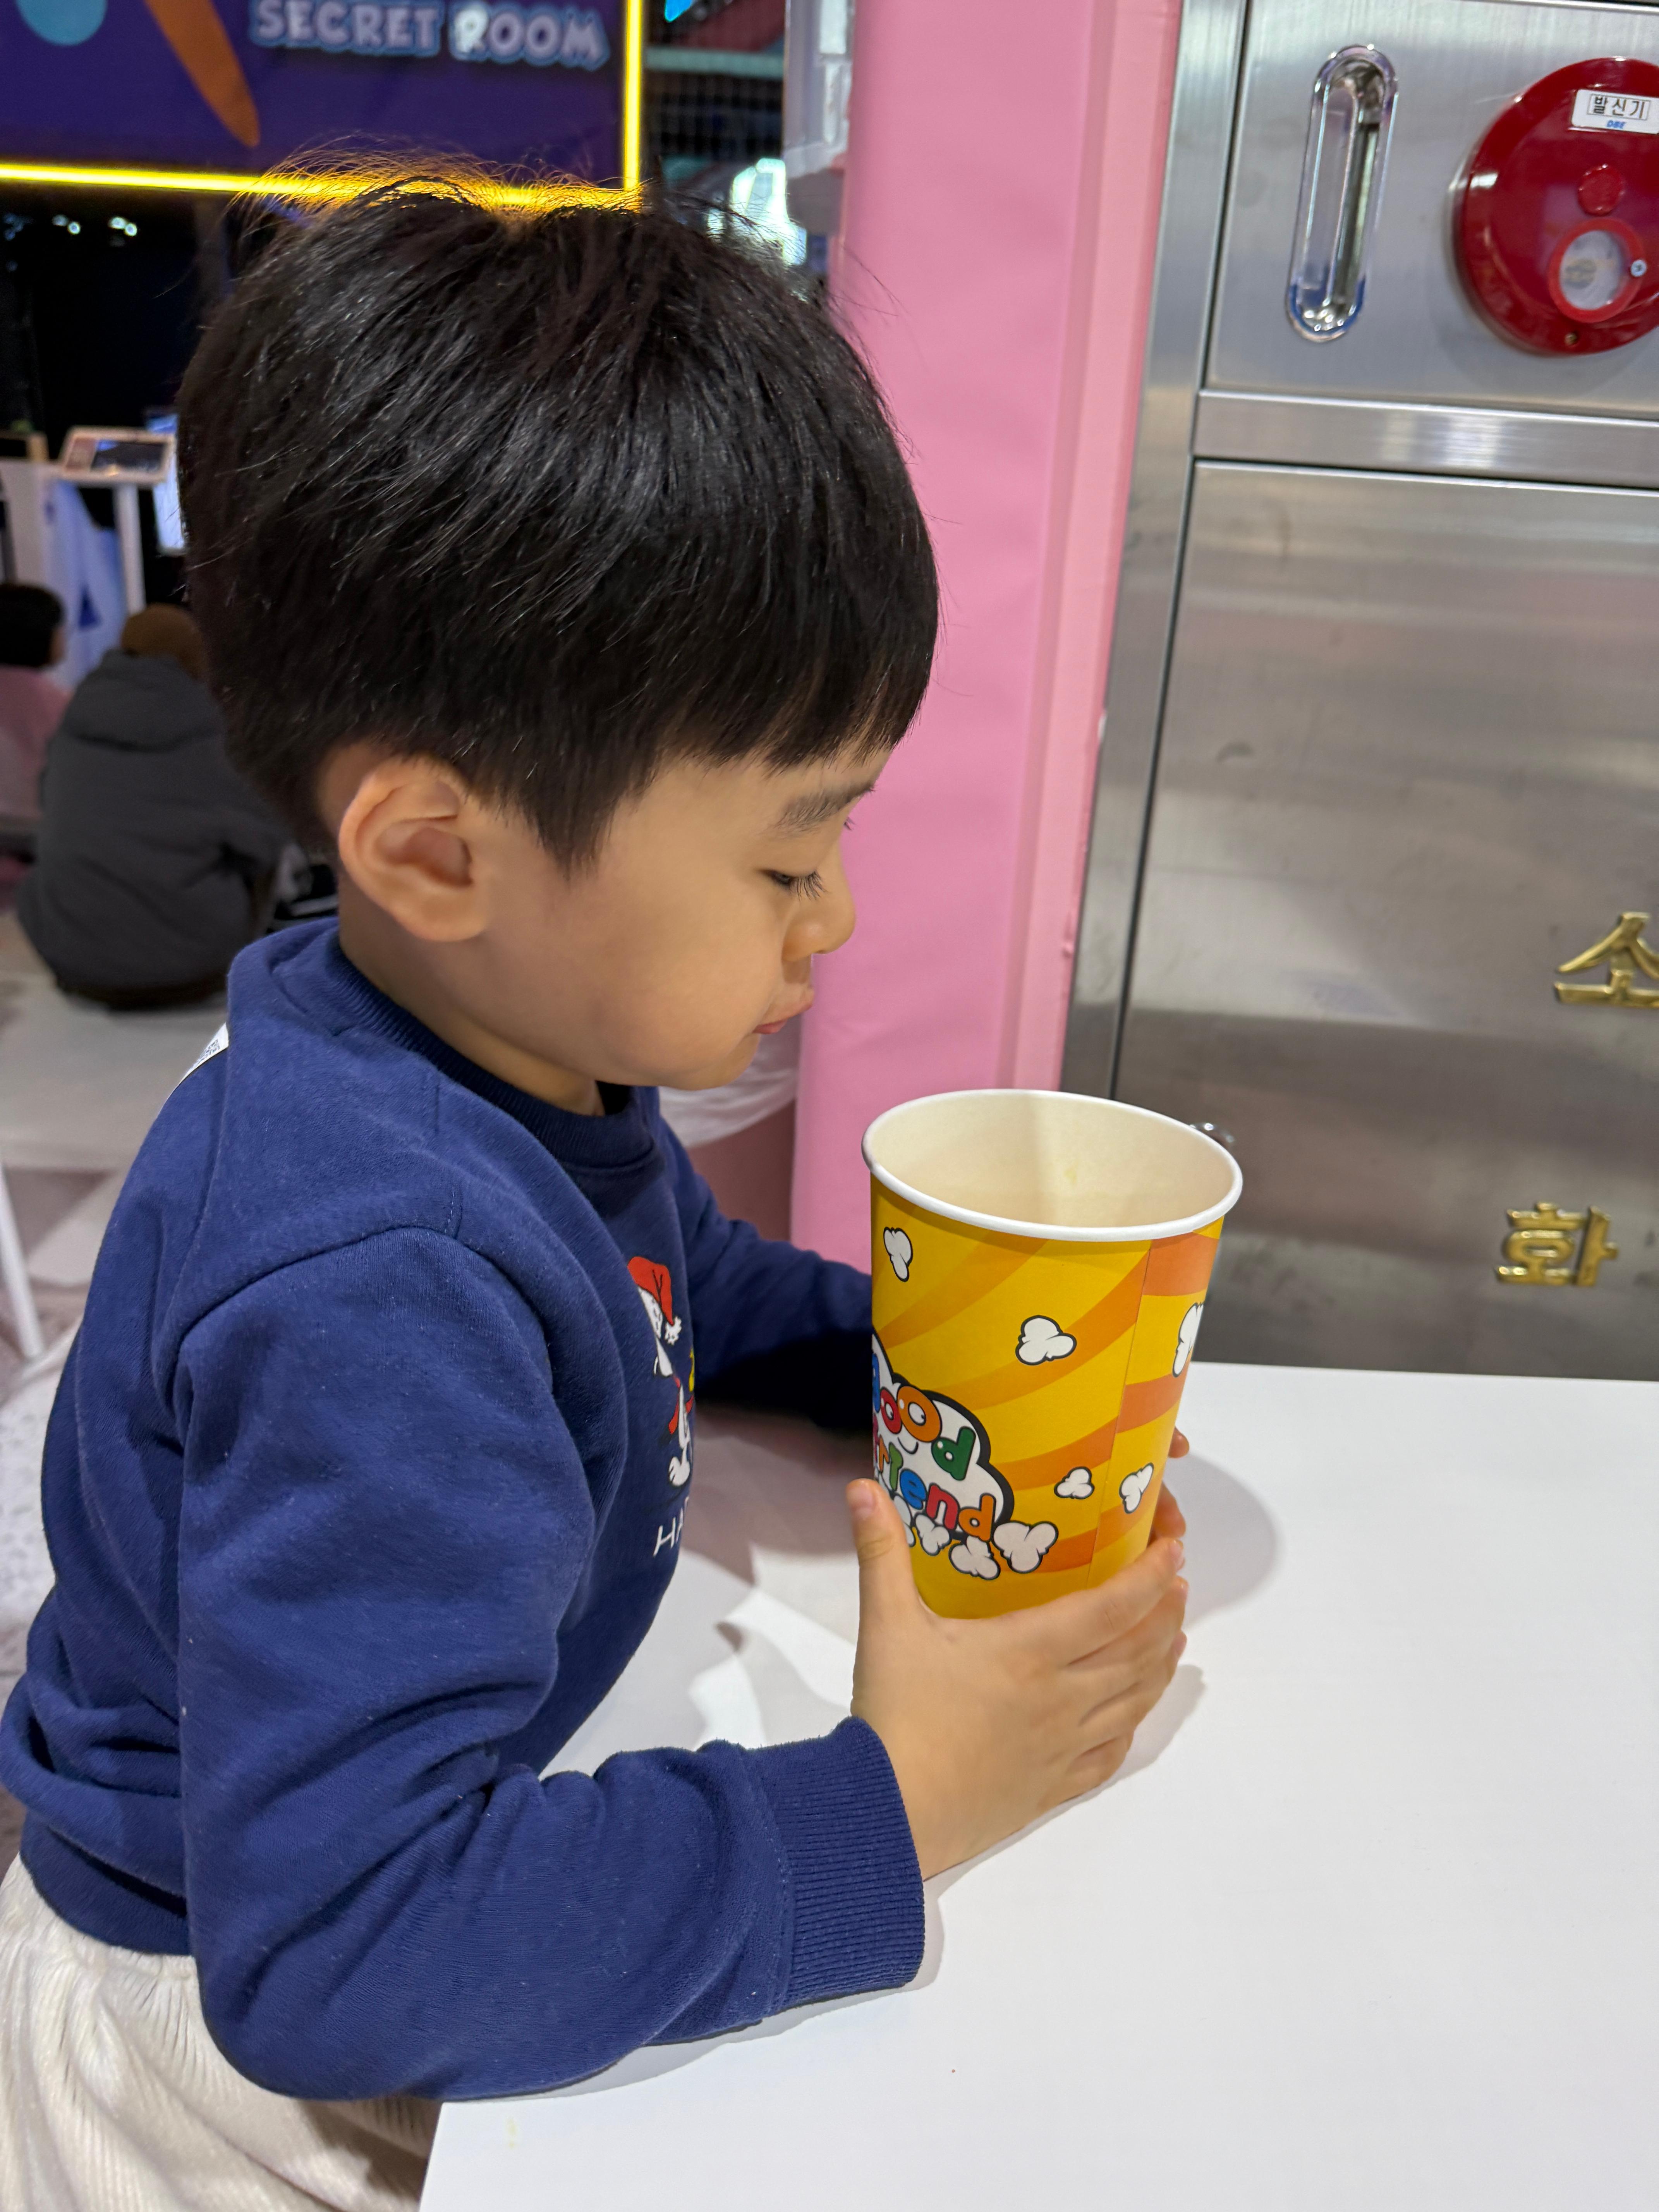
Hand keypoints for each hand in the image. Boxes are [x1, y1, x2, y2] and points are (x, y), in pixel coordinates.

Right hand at [847, 1476, 1187, 1879]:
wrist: (891, 1811)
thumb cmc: (895, 1715)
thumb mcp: (886, 1624)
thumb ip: (881, 1553)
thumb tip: (862, 1489)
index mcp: (1030, 1651)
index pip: (1113, 1607)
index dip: (1151, 1575)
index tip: (1173, 1549)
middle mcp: (1060, 1697)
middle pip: (1137, 1651)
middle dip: (1165, 1613)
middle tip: (1178, 1584)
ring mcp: (1062, 1746)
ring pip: (1134, 1701)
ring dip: (1160, 1665)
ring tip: (1174, 1638)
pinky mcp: (1052, 1787)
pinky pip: (1110, 1754)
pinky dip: (1133, 1725)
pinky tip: (1134, 1713)